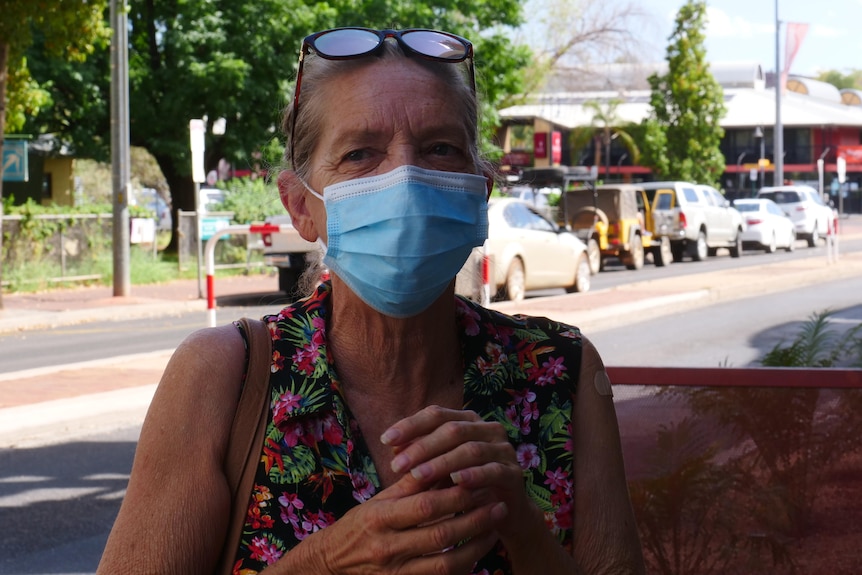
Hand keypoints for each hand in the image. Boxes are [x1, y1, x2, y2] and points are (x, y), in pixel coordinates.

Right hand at [296, 470, 503, 573]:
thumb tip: (446, 457)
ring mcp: (396, 572)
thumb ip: (413, 481)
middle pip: (441, 534)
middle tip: (498, 505)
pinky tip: (479, 551)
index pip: (425, 504)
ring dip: (476, 546)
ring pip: (447, 563)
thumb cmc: (363, 523)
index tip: (480, 482)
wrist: (334, 560)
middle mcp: (387, 546)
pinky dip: (464, 566)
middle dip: (474, 520)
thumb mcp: (382, 499)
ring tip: (494, 528)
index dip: (456, 495)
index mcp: (380, 517)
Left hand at [380, 406, 535, 542]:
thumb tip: (393, 447)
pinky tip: (456, 482)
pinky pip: (493, 470)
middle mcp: (488, 429)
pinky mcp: (515, 473)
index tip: (386, 440)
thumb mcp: (439, 470)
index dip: (411, 425)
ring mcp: (504, 450)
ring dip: (442, 462)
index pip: (437, 414)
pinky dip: (474, 475)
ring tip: (419, 476)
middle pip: (453, 430)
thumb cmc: (463, 488)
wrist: (501, 516)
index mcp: (468, 421)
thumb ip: (421, 456)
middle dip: (422, 447)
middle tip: (397, 465)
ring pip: (471, 449)